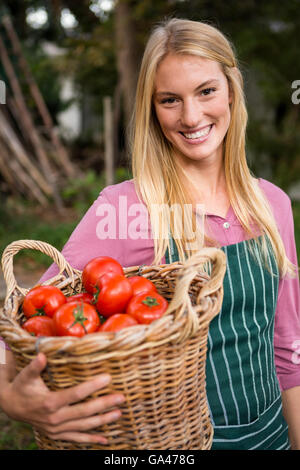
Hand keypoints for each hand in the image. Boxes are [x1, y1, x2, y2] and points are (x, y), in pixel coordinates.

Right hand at [1, 352, 124, 443]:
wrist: (12, 407)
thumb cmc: (22, 387)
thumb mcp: (26, 376)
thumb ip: (35, 366)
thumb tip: (42, 355)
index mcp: (49, 402)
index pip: (75, 394)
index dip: (92, 386)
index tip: (108, 378)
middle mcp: (54, 418)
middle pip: (84, 412)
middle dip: (104, 404)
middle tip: (121, 398)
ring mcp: (56, 429)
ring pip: (83, 426)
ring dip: (102, 421)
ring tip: (119, 413)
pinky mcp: (57, 435)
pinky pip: (77, 438)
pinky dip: (91, 439)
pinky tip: (105, 440)